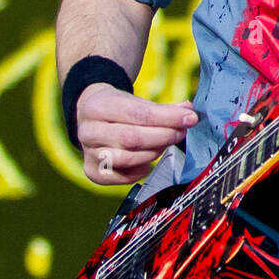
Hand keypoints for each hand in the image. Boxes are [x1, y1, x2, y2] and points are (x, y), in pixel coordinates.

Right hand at [76, 83, 197, 185]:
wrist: (90, 117)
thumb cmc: (118, 109)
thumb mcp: (136, 101)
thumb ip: (163, 108)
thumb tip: (189, 112)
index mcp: (97, 107)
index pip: (137, 113)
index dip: (167, 117)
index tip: (190, 118)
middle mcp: (88, 131)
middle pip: (132, 138)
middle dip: (163, 136)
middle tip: (181, 133)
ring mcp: (88, 154)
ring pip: (128, 159)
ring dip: (154, 153)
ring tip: (166, 144)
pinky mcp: (92, 172)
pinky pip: (122, 177)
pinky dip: (141, 170)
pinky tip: (149, 161)